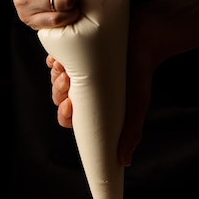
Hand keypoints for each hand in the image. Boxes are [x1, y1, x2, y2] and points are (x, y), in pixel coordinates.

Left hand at [47, 4, 159, 166]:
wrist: (145, 37)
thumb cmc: (140, 73)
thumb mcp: (136, 105)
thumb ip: (130, 133)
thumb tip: (124, 162)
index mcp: (92, 105)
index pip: (67, 118)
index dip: (63, 114)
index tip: (69, 104)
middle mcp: (82, 88)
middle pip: (57, 98)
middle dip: (58, 91)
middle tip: (67, 80)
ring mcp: (77, 68)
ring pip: (54, 78)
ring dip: (55, 75)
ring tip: (66, 67)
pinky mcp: (75, 48)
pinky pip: (55, 55)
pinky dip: (54, 57)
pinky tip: (61, 56)